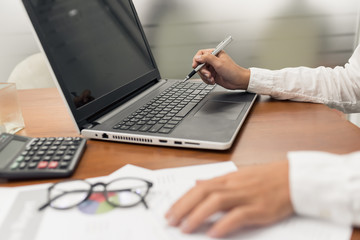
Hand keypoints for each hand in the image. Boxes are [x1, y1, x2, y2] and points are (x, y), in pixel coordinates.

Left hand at [165, 160, 292, 237]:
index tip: (170, 211)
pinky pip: (238, 216)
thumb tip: (197, 183)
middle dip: (183, 207)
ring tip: (185, 228)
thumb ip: (216, 181)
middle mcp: (234, 185)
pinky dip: (224, 224)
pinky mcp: (259, 209)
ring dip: (198, 215)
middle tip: (170, 221)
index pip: (199, 187)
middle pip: (203, 193)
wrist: (293, 178)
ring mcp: (246, 196)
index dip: (182, 199)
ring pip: (216, 202)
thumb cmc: (266, 178)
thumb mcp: (238, 176)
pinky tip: (213, 233)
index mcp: (228, 178)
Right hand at [192, 49, 249, 89]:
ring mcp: (212, 68)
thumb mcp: (219, 63)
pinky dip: (207, 80)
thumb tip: (198, 57)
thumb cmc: (232, 71)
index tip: (195, 66)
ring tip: (212, 78)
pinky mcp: (212, 75)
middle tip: (208, 74)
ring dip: (205, 77)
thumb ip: (207, 58)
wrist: (237, 81)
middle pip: (200, 64)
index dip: (196, 59)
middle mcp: (212, 60)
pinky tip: (213, 81)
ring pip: (201, 72)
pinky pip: (204, 77)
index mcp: (215, 53)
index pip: (201, 54)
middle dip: (203, 71)